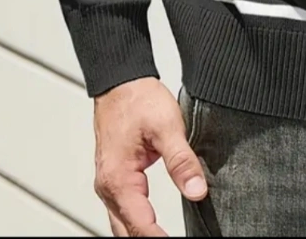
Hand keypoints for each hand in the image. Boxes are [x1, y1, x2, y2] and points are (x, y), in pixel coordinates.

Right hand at [94, 77, 207, 236]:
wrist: (121, 81)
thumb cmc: (138, 99)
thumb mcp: (167, 126)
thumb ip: (181, 160)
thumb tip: (197, 190)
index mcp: (118, 179)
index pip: (141, 225)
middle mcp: (108, 186)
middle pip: (128, 231)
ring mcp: (109, 183)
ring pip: (123, 224)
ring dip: (143, 233)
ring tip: (167, 237)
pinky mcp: (115, 178)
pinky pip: (124, 210)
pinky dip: (138, 223)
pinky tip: (153, 228)